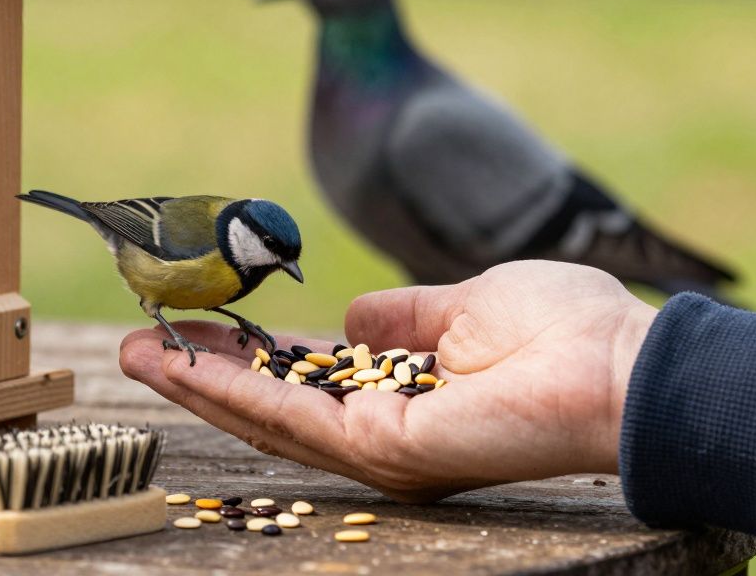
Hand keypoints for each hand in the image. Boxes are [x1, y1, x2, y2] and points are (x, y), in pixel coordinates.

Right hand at [119, 260, 657, 501]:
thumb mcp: (465, 305)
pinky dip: (234, 390)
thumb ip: (404, 318)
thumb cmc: (564, 327)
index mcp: (406, 398)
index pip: (309, 382)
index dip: (250, 358)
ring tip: (136, 350)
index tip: (198, 326)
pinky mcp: (385, 451)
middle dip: (203, 376)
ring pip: (268, 418)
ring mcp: (382, 449)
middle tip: (137, 342)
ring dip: (199, 384)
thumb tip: (350, 318)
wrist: (619, 365)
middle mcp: (385, 433)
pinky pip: (293, 417)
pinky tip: (184, 365)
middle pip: (273, 407)